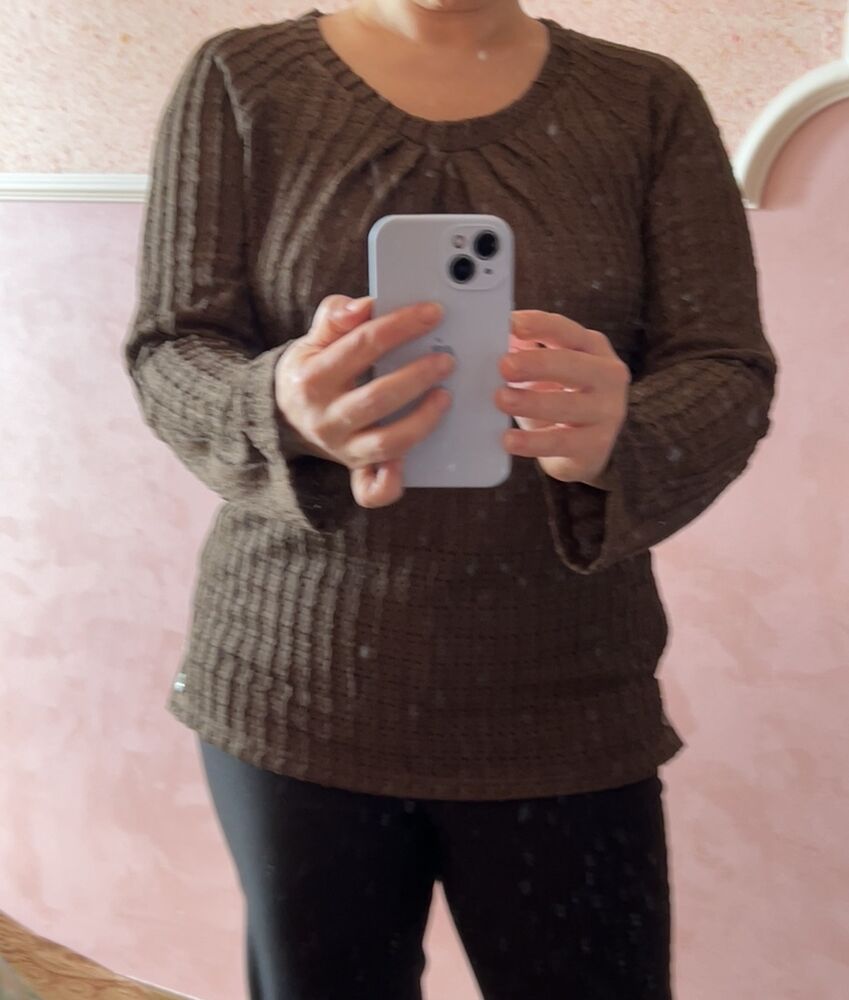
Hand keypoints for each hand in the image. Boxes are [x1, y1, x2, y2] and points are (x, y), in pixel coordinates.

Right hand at [275, 295, 454, 508]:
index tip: (433, 313)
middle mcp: (326, 418)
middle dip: (416, 376)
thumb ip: (333, 317)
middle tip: (447, 360)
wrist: (285, 418)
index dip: (401, 326)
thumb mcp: (311, 341)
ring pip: (386, 443)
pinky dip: (391, 483)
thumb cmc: (310, 372)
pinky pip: (372, 490)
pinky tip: (411, 466)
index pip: (363, 345)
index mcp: (313, 378)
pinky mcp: (354, 469)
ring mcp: (342, 448)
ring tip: (446, 397)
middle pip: (377, 397)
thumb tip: (362, 306)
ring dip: (421, 421)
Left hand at [494, 310, 630, 484]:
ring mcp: (607, 412)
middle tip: (504, 366)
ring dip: (532, 402)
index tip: (512, 325)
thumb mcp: (544, 371)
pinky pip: (561, 443)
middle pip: (572, 365)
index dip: (540, 326)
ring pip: (568, 405)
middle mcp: (607, 376)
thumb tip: (497, 334)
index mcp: (593, 348)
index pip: (567, 332)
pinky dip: (533, 442)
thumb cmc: (557, 399)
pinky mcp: (597, 445)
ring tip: (501, 399)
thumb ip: (524, 350)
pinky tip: (510, 440)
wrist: (580, 449)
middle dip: (536, 364)